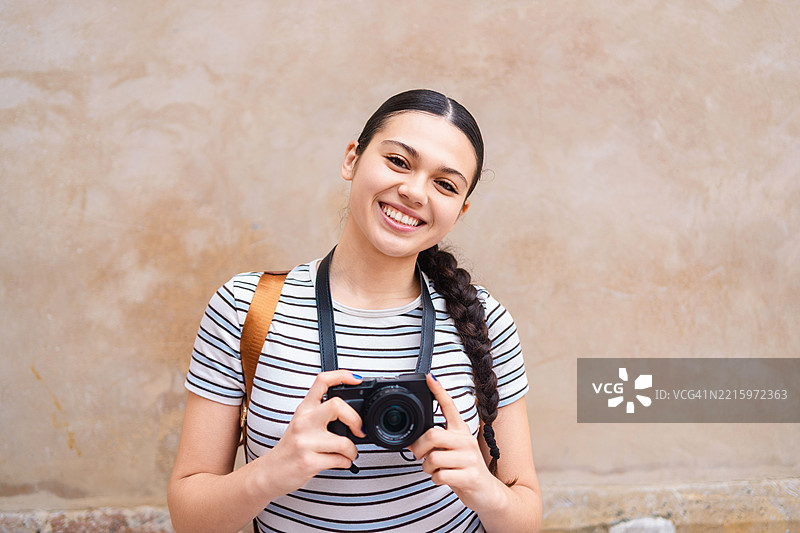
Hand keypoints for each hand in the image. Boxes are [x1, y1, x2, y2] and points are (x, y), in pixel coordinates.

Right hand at [258, 370, 365, 496]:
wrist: (270, 472)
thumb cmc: (291, 447)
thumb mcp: (301, 423)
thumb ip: (321, 413)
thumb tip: (352, 413)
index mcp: (305, 409)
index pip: (322, 381)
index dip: (342, 375)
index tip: (357, 379)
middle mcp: (304, 422)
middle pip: (337, 405)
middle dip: (355, 418)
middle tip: (359, 429)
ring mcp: (305, 442)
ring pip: (344, 442)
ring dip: (353, 450)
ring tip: (350, 453)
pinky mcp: (308, 461)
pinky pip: (339, 460)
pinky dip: (347, 462)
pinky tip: (342, 462)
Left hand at [407, 374, 500, 510]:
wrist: (488, 493)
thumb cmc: (464, 469)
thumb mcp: (453, 450)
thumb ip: (437, 443)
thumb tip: (412, 441)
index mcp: (461, 431)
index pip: (450, 406)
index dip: (439, 391)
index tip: (429, 377)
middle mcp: (466, 441)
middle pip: (432, 435)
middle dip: (419, 447)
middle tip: (419, 454)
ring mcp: (470, 458)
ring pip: (433, 458)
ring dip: (427, 467)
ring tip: (436, 469)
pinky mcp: (470, 476)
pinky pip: (440, 475)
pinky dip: (436, 479)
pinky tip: (444, 478)